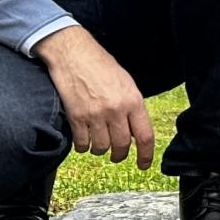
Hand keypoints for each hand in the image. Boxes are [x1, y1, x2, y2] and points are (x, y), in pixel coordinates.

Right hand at [36, 27, 153, 167]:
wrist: (73, 54)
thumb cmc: (101, 66)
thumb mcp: (126, 83)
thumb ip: (132, 107)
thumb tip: (135, 130)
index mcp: (133, 101)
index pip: (145, 136)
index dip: (145, 155)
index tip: (143, 165)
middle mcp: (116, 110)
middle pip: (122, 146)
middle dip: (119, 155)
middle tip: (116, 155)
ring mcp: (95, 115)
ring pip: (101, 148)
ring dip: (100, 149)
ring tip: (98, 142)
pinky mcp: (76, 117)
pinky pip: (82, 144)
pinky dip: (83, 146)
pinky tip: (83, 140)